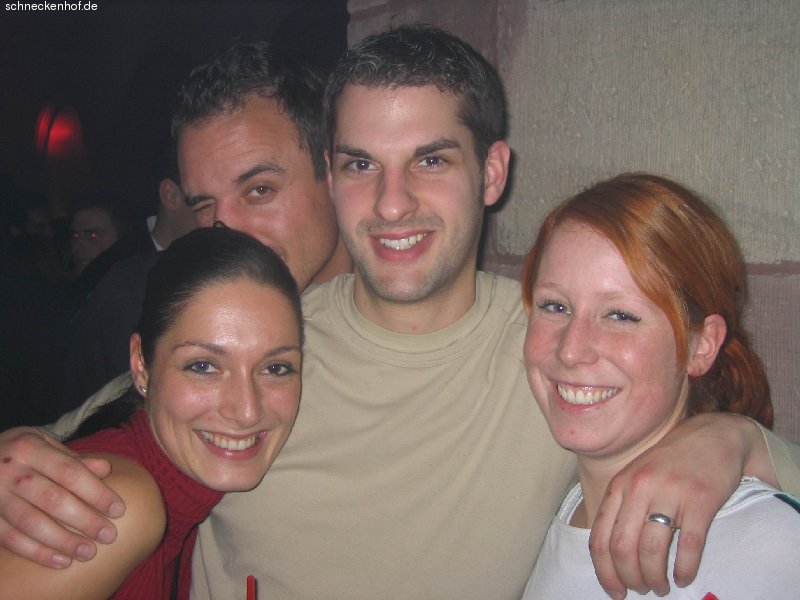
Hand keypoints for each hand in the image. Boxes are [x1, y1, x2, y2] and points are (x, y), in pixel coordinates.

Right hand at [0, 427, 124, 567]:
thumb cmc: (17, 451)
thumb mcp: (41, 443)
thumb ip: (71, 458)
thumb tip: (106, 469)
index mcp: (29, 447)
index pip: (70, 472)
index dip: (96, 492)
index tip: (119, 510)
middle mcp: (10, 472)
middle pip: (53, 499)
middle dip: (85, 520)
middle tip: (109, 535)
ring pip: (31, 523)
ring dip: (63, 541)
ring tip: (88, 552)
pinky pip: (11, 539)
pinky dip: (37, 553)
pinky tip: (61, 561)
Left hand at [588, 413, 768, 598]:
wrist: (713, 435)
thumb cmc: (671, 461)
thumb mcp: (636, 476)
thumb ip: (622, 506)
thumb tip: (611, 553)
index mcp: (620, 485)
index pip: (599, 537)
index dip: (604, 571)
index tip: (614, 591)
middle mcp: (639, 488)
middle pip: (622, 547)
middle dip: (629, 577)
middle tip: (640, 590)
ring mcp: (669, 493)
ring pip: (651, 550)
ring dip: (654, 577)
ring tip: (661, 587)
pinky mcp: (700, 500)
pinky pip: (688, 545)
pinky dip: (684, 568)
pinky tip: (684, 577)